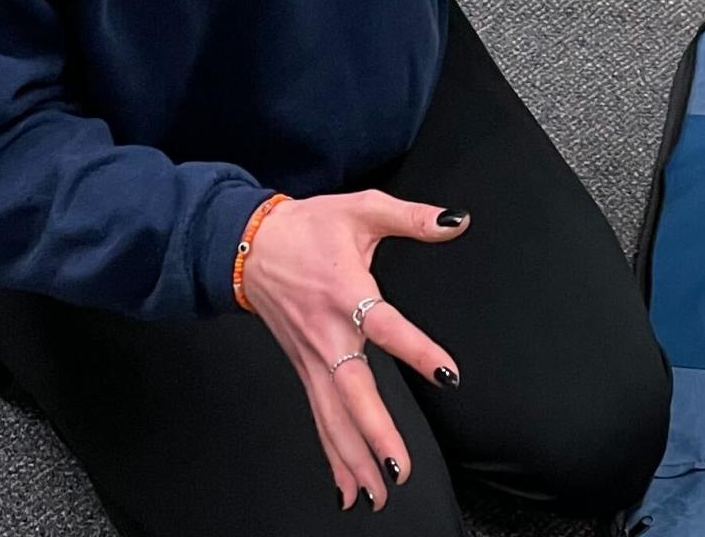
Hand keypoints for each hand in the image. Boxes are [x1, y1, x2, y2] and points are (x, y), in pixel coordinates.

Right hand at [238, 191, 469, 512]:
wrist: (248, 242)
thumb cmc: (308, 227)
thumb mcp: (362, 208)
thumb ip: (412, 216)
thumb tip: (457, 220)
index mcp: (345, 293)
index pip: (387, 326)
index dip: (417, 350)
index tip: (448, 374)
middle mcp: (327, 335)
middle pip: (350, 393)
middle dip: (374, 435)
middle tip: (398, 470)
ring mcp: (311, 357)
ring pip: (332, 417)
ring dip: (353, 459)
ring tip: (377, 496)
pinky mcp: (303, 368)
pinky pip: (319, 417)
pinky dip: (333, 455)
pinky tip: (346, 489)